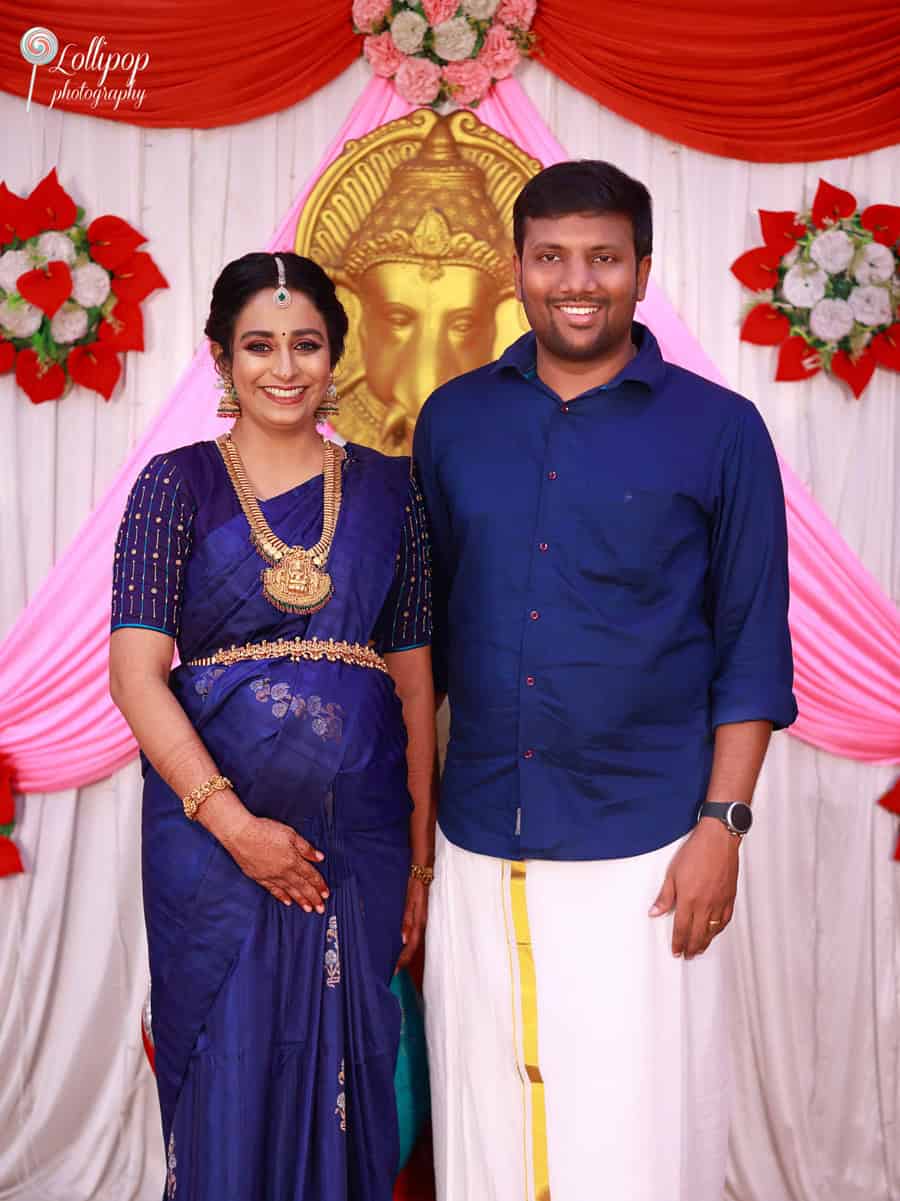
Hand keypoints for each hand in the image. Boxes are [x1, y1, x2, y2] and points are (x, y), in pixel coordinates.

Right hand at [223, 814, 328, 912]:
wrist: (240, 834)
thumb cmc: (264, 830)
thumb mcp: (290, 834)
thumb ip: (305, 848)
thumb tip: (319, 858)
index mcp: (292, 860)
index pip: (310, 875)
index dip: (319, 885)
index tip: (326, 894)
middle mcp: (283, 871)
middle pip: (302, 887)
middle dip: (313, 898)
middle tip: (320, 908)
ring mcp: (270, 876)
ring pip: (289, 891)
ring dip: (300, 900)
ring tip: (308, 908)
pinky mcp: (259, 877)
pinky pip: (273, 890)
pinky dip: (281, 896)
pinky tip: (288, 901)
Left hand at [395, 878, 428, 972]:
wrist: (422, 873)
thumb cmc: (415, 887)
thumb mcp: (410, 902)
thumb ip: (407, 920)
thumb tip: (403, 939)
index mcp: (419, 923)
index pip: (410, 947)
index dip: (403, 960)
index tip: (394, 971)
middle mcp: (421, 925)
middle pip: (413, 948)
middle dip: (404, 960)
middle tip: (393, 971)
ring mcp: (422, 921)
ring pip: (413, 942)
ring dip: (405, 953)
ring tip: (395, 963)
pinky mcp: (419, 917)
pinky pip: (413, 935)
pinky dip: (407, 943)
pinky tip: (401, 945)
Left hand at [648, 818, 739, 957]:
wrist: (718, 840)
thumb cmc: (696, 852)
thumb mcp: (672, 873)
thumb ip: (665, 896)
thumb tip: (655, 911)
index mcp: (689, 899)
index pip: (682, 928)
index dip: (678, 942)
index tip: (676, 950)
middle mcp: (706, 904)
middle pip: (698, 934)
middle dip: (691, 947)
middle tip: (687, 955)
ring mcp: (720, 902)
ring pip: (713, 930)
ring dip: (705, 942)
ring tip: (700, 949)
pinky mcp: (730, 897)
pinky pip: (725, 920)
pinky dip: (719, 930)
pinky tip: (715, 932)